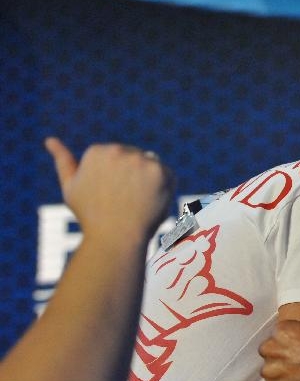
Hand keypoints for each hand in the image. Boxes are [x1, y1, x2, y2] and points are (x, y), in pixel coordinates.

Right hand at [45, 137, 173, 241]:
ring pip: (152, 166)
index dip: (117, 180)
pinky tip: (151, 202)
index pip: (117, 158)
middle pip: (135, 159)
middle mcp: (118, 151)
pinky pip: (168, 176)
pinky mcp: (160, 171)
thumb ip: (64, 162)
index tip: (111, 196)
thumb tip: (50, 140)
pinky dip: (164, 188)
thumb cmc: (91, 218)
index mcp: (96, 151)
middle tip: (125, 202)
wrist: (115, 240)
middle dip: (133, 177)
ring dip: (149, 180)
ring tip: (137, 202)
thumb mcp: (71, 188)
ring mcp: (140, 160)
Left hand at [259, 320, 299, 380]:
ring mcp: (271, 372)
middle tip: (297, 368)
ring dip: (281, 379)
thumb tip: (291, 337)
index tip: (294, 354)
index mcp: (281, 331)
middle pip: (268, 357)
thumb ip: (297, 331)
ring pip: (271, 376)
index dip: (284, 348)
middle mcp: (270, 349)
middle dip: (279, 362)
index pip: (273, 339)